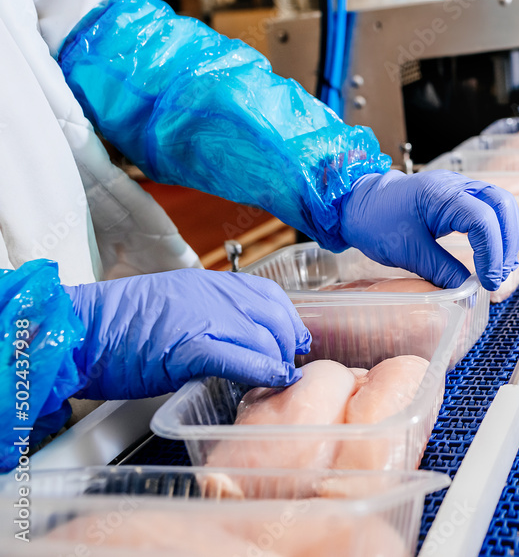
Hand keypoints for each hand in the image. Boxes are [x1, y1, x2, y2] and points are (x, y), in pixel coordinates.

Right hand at [64, 270, 311, 399]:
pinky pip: (240, 358)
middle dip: (287, 344)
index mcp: (208, 282)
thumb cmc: (116, 325)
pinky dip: (261, 372)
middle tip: (287, 366)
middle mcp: (213, 294)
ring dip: (277, 362)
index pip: (268, 294)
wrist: (78, 330)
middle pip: (274, 316)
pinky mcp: (191, 346)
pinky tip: (269, 381)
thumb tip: (237, 338)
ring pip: (264, 337)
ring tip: (276, 380)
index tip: (294, 339)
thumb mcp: (173, 306)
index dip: (287, 319)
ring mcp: (204, 318)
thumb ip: (208, 314)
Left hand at [338, 170, 518, 290]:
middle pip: (503, 205)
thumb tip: (470, 295)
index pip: (483, 221)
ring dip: (506, 236)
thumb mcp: (408, 251)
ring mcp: (461, 187)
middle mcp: (457, 185)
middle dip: (508, 242)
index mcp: (441, 194)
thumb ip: (442, 272)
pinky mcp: (460, 197)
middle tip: (499, 274)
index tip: (488, 282)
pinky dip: (497, 231)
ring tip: (499, 267)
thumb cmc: (377, 220)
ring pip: (501, 205)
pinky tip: (491, 254)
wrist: (360, 203)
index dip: (492, 254)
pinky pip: (490, 208)